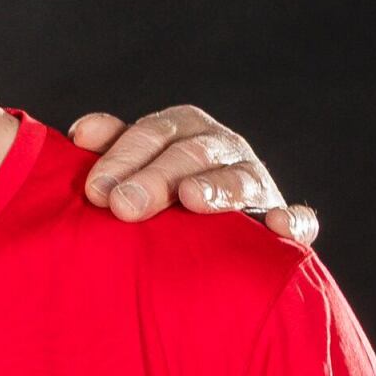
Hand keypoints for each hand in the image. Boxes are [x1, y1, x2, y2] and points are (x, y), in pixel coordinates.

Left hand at [69, 107, 321, 247]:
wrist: (208, 243)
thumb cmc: (159, 199)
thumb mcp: (135, 169)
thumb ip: (113, 150)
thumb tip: (79, 134)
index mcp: (186, 131)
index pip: (156, 132)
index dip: (124, 155)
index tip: (96, 188)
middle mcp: (223, 149)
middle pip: (191, 154)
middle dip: (156, 177)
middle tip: (123, 206)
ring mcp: (256, 183)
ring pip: (240, 179)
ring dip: (216, 188)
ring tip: (191, 199)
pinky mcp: (281, 221)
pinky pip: (296, 220)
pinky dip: (290, 222)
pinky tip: (276, 227)